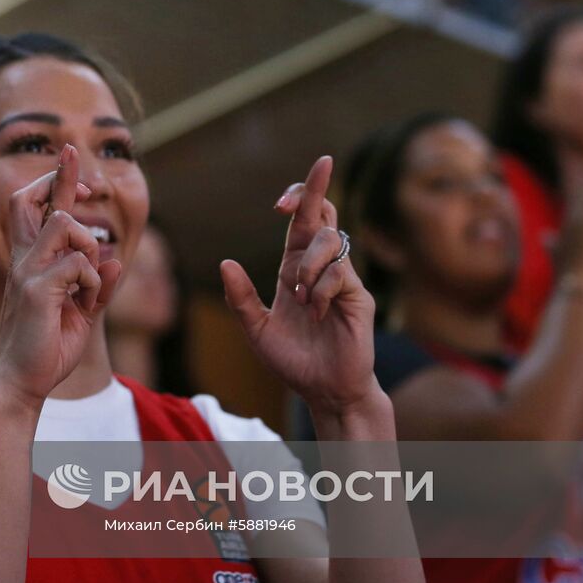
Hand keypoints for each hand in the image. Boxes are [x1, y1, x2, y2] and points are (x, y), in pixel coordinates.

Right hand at [0, 145, 121, 404]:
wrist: (20, 383)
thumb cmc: (46, 348)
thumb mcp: (80, 312)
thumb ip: (96, 287)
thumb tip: (115, 263)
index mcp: (31, 262)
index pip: (39, 208)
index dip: (56, 178)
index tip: (71, 154)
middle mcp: (23, 260)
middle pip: (30, 199)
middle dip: (60, 181)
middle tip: (85, 186)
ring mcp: (27, 272)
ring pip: (65, 225)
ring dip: (89, 247)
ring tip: (88, 281)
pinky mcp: (35, 290)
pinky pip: (78, 264)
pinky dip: (92, 282)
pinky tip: (85, 304)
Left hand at [220, 156, 377, 414]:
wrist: (324, 391)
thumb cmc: (293, 360)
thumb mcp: (256, 330)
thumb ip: (240, 298)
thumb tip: (225, 262)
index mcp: (294, 268)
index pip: (301, 222)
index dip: (299, 198)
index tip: (281, 199)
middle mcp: (320, 267)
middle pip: (322, 215)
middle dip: (313, 192)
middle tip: (292, 193)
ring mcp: (342, 279)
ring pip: (330, 241)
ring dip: (307, 265)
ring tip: (298, 297)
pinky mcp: (357, 297)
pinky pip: (338, 275)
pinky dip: (319, 290)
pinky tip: (315, 312)